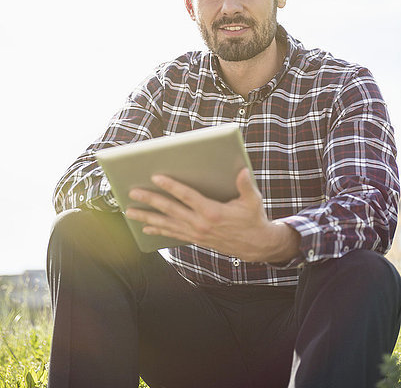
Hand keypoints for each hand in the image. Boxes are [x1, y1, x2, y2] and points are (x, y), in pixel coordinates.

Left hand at [126, 168, 300, 262]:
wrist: (256, 245)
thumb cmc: (253, 219)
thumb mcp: (252, 201)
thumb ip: (245, 185)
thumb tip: (242, 171)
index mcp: (212, 211)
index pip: (187, 196)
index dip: (171, 186)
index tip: (156, 177)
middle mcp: (201, 224)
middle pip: (170, 210)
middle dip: (150, 200)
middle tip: (133, 193)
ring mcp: (196, 233)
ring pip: (167, 224)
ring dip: (147, 217)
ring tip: (130, 212)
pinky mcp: (196, 239)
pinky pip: (173, 234)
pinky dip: (159, 230)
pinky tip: (146, 227)